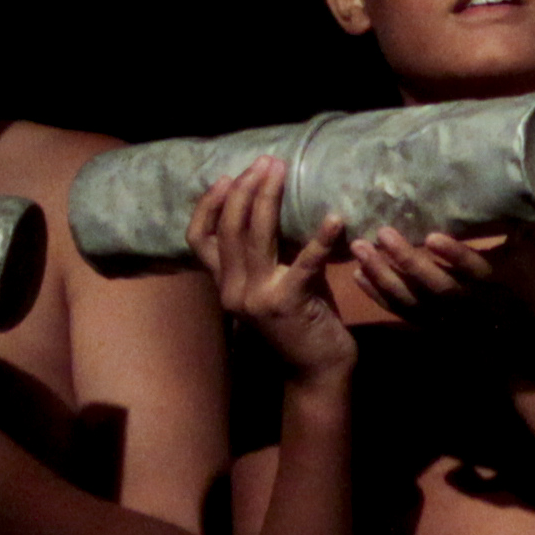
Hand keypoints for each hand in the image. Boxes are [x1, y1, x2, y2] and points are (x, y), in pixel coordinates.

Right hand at [186, 155, 359, 385]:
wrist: (317, 372)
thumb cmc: (303, 324)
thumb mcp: (278, 283)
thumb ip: (271, 254)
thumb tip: (278, 208)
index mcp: (226, 285)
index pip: (199, 239)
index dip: (209, 205)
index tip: (227, 175)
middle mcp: (233, 291)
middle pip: (229, 229)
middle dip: (244, 189)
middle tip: (266, 162)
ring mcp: (257, 298)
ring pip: (254, 237)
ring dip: (268, 199)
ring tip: (280, 171)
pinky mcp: (288, 304)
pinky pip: (303, 263)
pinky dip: (319, 238)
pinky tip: (335, 218)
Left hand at [346, 220, 534, 379]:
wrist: (525, 346)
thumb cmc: (530, 291)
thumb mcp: (532, 256)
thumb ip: (520, 224)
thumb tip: (515, 185)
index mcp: (497, 281)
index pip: (475, 269)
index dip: (455, 255)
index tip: (433, 237)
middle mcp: (470, 301)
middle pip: (435, 284)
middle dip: (407, 260)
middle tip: (382, 233)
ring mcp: (448, 317)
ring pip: (412, 299)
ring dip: (383, 276)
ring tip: (360, 251)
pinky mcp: (432, 326)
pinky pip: (401, 311)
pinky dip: (378, 295)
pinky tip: (358, 275)